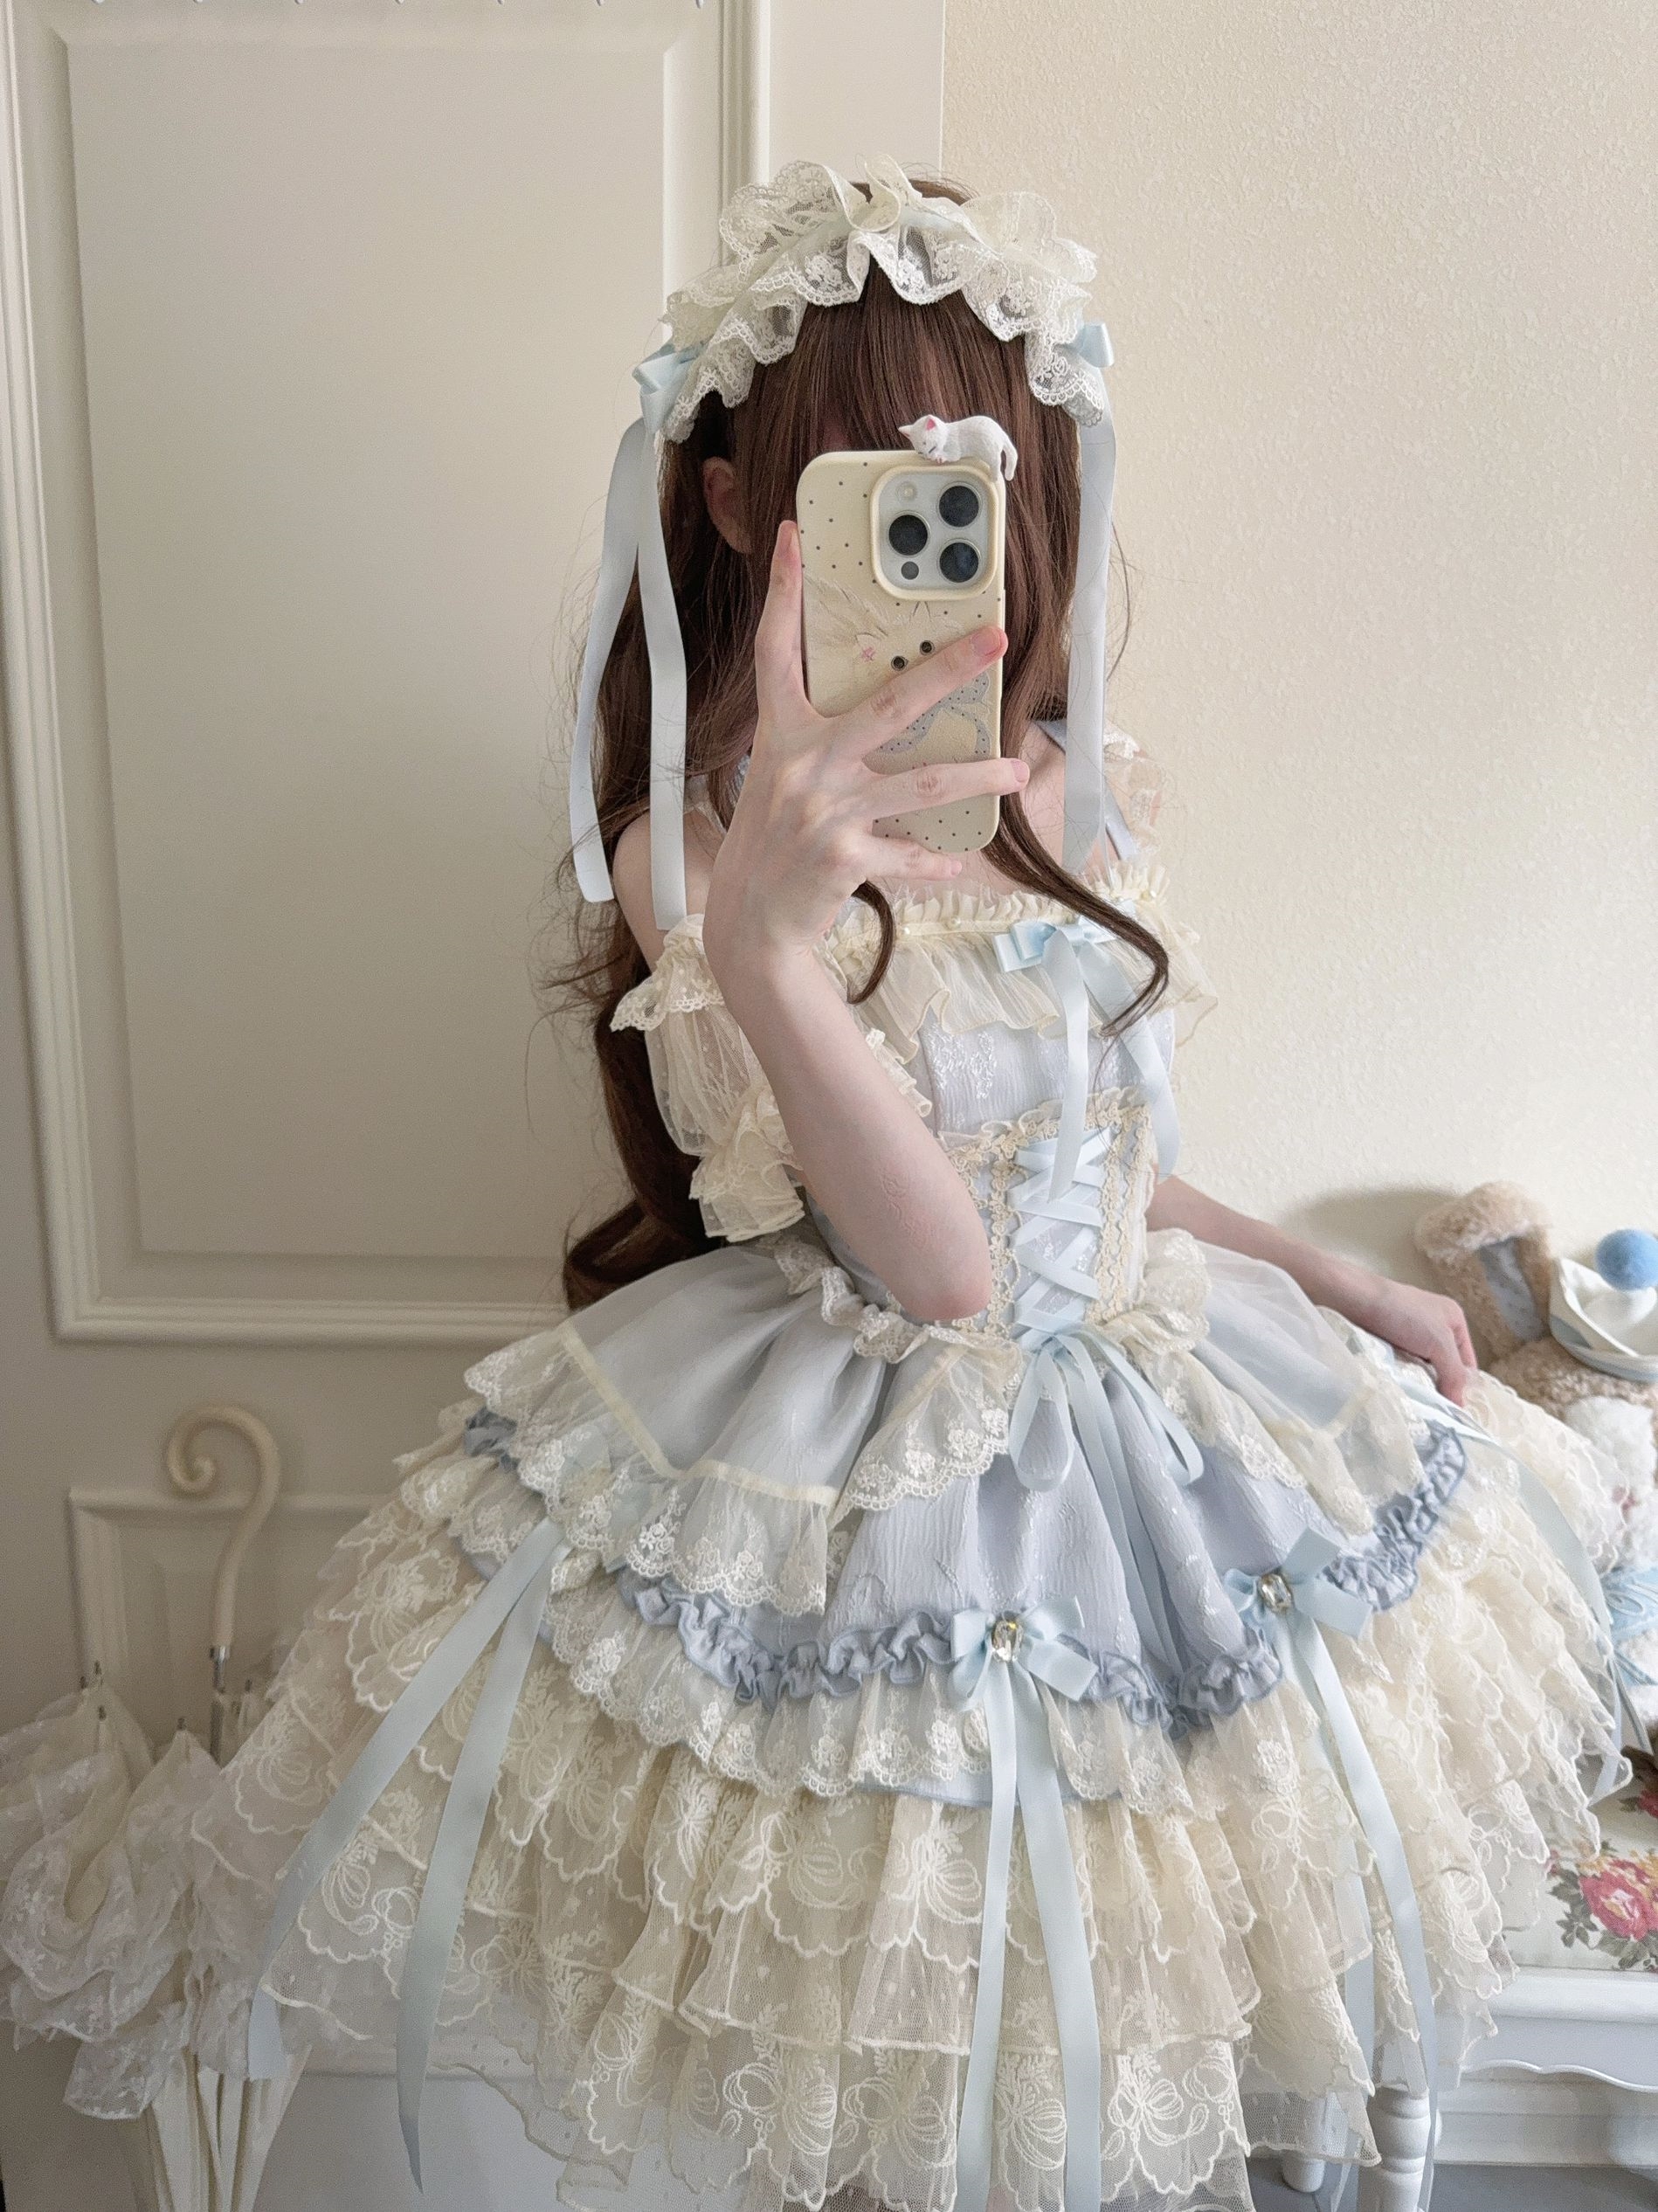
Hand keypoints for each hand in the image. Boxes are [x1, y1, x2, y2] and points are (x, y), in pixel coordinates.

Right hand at [701, 520, 1023, 983]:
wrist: (751, 922)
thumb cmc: (773, 843)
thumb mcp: (784, 781)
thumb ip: (823, 744)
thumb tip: (891, 713)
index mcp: (781, 736)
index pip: (777, 651)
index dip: (785, 593)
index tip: (794, 536)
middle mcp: (802, 766)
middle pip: (889, 703)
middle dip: (948, 668)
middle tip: (996, 638)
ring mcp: (825, 812)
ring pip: (921, 783)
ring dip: (975, 777)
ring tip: (1013, 769)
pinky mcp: (845, 858)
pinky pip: (910, 852)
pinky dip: (936, 857)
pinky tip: (955, 858)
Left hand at [1355, 1275, 1478, 1405]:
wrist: (1356, 1300)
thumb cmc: (1404, 1315)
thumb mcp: (1439, 1343)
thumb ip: (1453, 1373)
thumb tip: (1460, 1406)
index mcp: (1453, 1319)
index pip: (1467, 1361)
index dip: (1463, 1384)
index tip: (1455, 1410)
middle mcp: (1434, 1325)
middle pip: (1443, 1365)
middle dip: (1439, 1384)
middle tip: (1434, 1409)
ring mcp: (1409, 1333)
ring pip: (1421, 1367)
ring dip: (1419, 1382)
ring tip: (1416, 1403)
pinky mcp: (1388, 1340)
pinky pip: (1402, 1364)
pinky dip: (1402, 1376)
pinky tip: (1400, 1389)